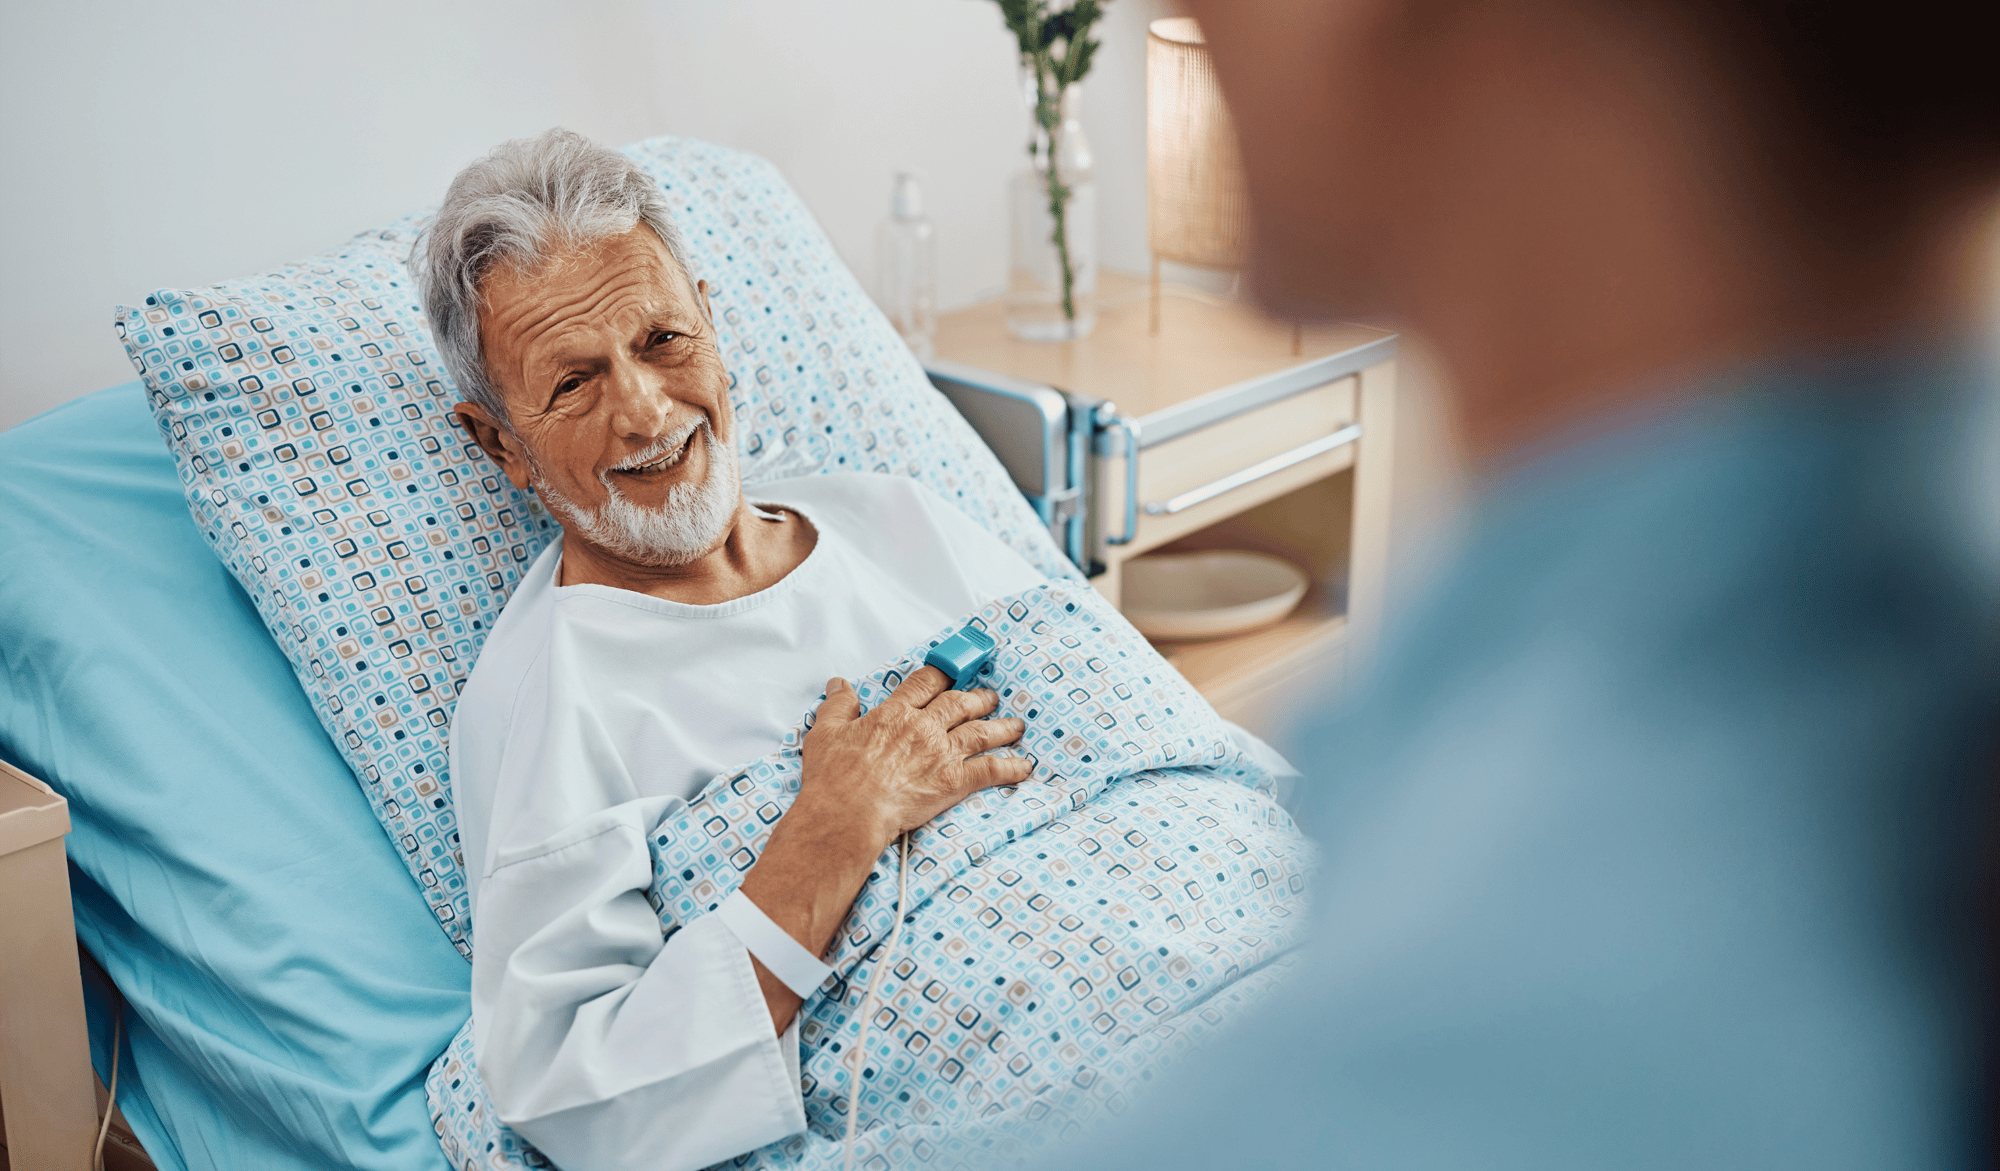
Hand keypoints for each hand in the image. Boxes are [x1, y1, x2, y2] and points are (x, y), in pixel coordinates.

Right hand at [738, 666, 1029, 1031]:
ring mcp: (942, 753)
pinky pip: (990, 770)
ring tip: (1016, 725)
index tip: (951, 673)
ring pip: (981, 732)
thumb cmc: (834, 779)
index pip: (924, 684)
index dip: (941, 676)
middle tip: (990, 696)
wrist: (848, 813)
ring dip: (1001, 727)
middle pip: (959, 704)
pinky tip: (1024, 767)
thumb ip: (838, 706)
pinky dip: (1010, 767)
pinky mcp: (954, 781)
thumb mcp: (825, 733)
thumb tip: (839, 686)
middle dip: (978, 698)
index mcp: (894, 714)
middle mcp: (923, 728)